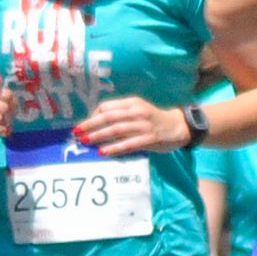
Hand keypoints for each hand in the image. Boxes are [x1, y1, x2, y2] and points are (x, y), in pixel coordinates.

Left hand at [73, 97, 189, 156]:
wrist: (179, 126)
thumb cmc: (154, 119)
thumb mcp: (139, 110)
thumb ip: (122, 114)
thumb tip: (98, 123)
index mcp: (132, 103)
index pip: (107, 106)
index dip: (93, 115)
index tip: (85, 125)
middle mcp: (137, 112)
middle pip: (108, 117)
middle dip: (90, 125)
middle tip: (77, 133)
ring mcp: (143, 125)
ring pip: (116, 130)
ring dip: (98, 136)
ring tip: (86, 142)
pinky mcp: (149, 138)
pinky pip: (128, 144)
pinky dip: (114, 148)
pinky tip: (103, 152)